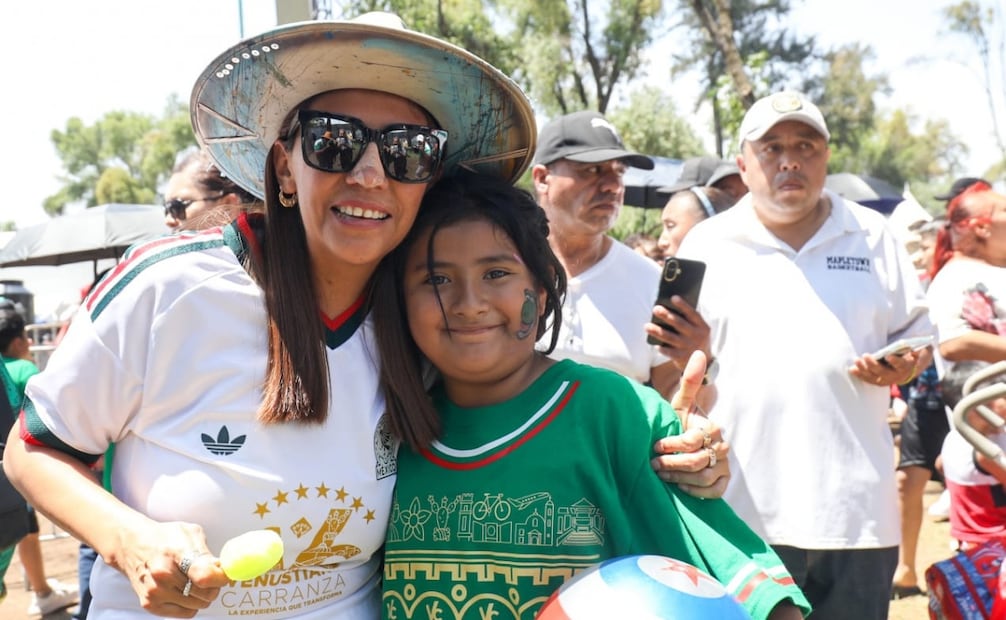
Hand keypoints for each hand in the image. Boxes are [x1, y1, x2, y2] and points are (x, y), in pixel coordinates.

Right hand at [112, 519, 228, 617]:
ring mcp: (155, 592)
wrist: (132, 546)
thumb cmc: (164, 538)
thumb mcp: (190, 534)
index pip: (205, 576)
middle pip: (205, 594)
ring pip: (198, 605)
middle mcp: (163, 576)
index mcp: (175, 553)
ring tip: (195, 581)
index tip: (223, 574)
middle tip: (210, 577)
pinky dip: (191, 604)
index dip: (221, 577)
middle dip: (214, 586)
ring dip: (202, 596)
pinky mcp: (151, 605)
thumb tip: (222, 570)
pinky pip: (186, 613)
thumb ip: (207, 553)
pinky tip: (185, 590)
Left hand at [644, 296, 710, 369]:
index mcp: (702, 327)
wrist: (703, 363)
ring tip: (647, 326)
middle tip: (655, 309)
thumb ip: (689, 321)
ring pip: (670, 337)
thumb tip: (669, 308)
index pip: (692, 314)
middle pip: (679, 324)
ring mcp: (689, 347)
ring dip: (657, 331)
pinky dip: (662, 348)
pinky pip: (669, 352)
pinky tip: (655, 345)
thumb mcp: (699, 330)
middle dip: (666, 315)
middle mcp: (697, 336)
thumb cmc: (696, 339)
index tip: (673, 297)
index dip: (683, 305)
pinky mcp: (682, 357)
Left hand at [651, 350, 729, 498]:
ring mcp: (724, 465)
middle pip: (697, 461)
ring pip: (704, 477)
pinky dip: (696, 492)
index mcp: (712, 428)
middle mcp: (722, 446)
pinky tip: (679, 487)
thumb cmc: (679, 422)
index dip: (672, 445)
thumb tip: (698, 352)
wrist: (683, 445)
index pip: (693, 440)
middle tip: (653, 464)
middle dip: (672, 464)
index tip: (655, 446)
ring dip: (679, 479)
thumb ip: (689, 382)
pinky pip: (714, 491)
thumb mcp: (680, 404)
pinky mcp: (723, 482)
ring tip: (660, 476)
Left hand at [850, 346, 928, 386]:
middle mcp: (897, 376)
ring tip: (856, 361)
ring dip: (864, 370)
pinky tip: (852, 369)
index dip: (895, 361)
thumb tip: (913, 348)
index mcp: (907, 366)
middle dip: (873, 365)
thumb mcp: (916, 350)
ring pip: (875, 377)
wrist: (909, 369)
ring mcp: (888, 380)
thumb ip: (915, 348)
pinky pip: (869, 380)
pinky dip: (860, 375)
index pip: (901, 364)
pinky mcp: (879, 381)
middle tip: (865, 355)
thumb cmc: (909, 354)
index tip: (888, 356)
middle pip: (884, 372)